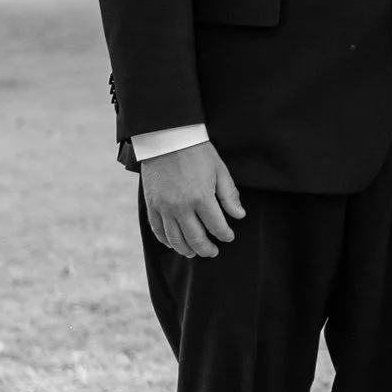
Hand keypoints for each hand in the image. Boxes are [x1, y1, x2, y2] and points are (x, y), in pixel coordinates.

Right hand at [141, 142, 246, 259]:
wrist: (167, 137)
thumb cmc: (197, 152)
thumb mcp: (219, 170)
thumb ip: (229, 195)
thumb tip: (239, 216)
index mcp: (202, 198)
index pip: (217, 227)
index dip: (225, 235)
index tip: (229, 237)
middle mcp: (181, 207)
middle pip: (195, 239)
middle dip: (206, 249)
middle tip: (213, 252)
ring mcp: (164, 207)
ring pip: (175, 239)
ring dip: (186, 250)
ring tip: (194, 253)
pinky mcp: (152, 204)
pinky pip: (157, 229)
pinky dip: (166, 240)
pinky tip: (173, 244)